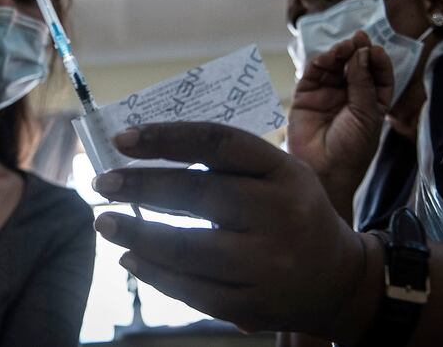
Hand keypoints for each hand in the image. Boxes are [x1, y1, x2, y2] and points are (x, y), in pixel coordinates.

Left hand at [92, 122, 365, 337]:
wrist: (338, 281)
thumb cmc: (294, 214)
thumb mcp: (279, 174)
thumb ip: (227, 163)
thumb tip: (149, 154)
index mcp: (284, 173)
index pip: (218, 144)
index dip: (166, 137)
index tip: (123, 140)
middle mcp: (278, 215)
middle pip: (197, 194)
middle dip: (141, 186)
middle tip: (103, 183)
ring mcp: (267, 265)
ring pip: (187, 248)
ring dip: (136, 233)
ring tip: (105, 222)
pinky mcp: (252, 305)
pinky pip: (191, 290)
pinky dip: (154, 273)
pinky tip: (131, 258)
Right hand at [287, 31, 392, 218]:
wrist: (324, 171)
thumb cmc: (351, 150)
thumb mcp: (366, 114)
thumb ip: (363, 82)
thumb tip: (362, 52)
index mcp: (370, 103)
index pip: (377, 75)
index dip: (377, 61)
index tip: (375, 49)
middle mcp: (348, 97)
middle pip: (355, 66)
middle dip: (358, 51)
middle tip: (358, 39)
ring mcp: (326, 96)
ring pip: (334, 67)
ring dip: (340, 54)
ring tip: (344, 47)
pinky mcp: (306, 97)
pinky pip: (313, 74)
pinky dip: (321, 62)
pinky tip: (329, 57)